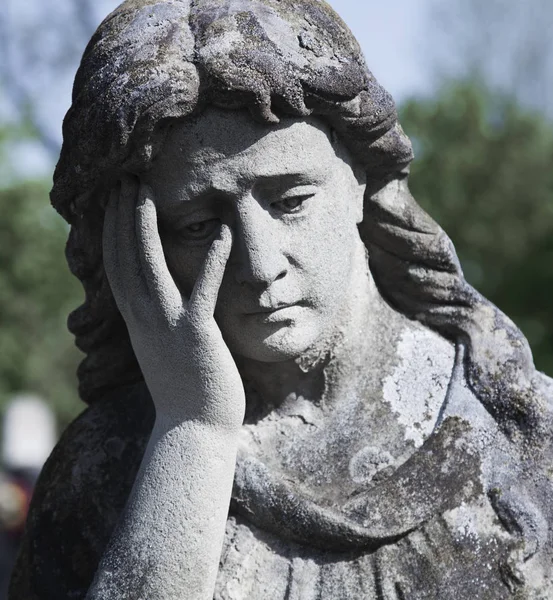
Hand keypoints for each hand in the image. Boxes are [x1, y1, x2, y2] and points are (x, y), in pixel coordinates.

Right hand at [102, 176, 244, 428]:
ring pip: (149, 267)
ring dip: (144, 226)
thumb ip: (158, 319)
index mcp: (137, 321)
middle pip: (125, 258)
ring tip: (145, 189)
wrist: (194, 430)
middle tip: (123, 178)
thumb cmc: (184, 389)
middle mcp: (144, 319)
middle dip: (120, 216)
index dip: (112, 229)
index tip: (114, 198)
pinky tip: (221, 231)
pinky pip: (202, 291)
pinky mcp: (197, 336)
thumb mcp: (162, 348)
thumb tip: (156, 297)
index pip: (117, 266)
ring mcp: (168, 326)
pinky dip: (211, 260)